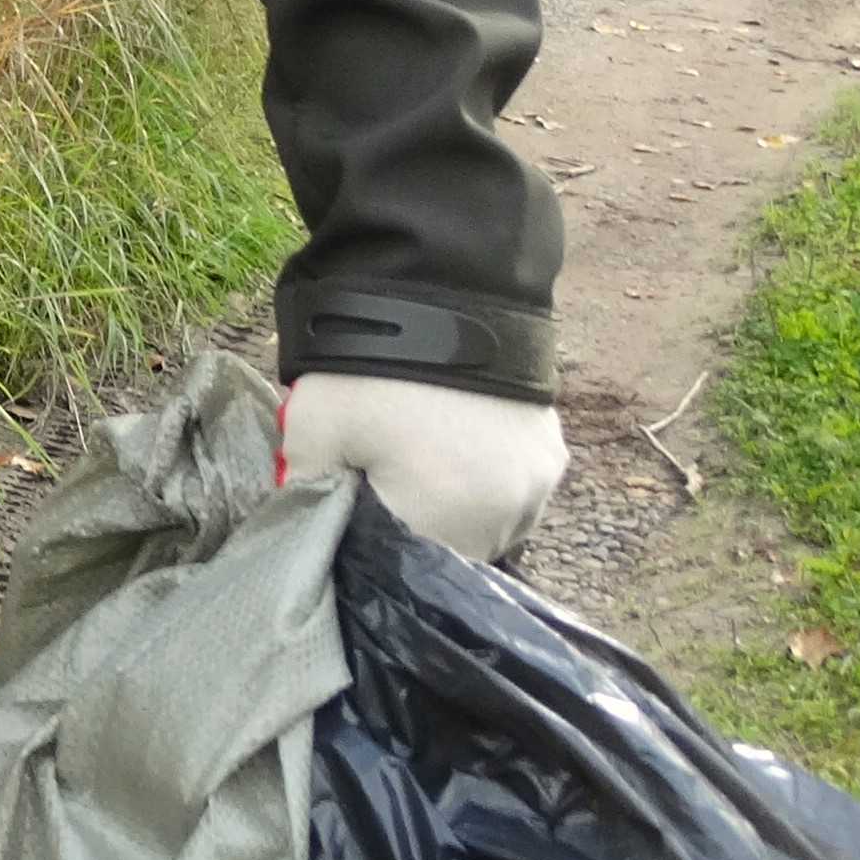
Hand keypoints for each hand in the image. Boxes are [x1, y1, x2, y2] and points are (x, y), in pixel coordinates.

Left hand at [278, 370, 566, 563]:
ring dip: (455, 507)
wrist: (446, 285)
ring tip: (419, 458)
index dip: (373, 552)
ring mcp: (538, 487)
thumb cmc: (371, 370)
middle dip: (414, 527)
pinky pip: (513, 490)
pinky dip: (483, 478)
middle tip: (380, 479)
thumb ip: (305, 497)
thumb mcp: (312, 433)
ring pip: (486, 524)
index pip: (405, 574)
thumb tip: (306, 534)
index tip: (350, 517)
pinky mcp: (554, 452)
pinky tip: (452, 444)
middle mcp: (506, 520)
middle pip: (451, 552)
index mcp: (448, 527)